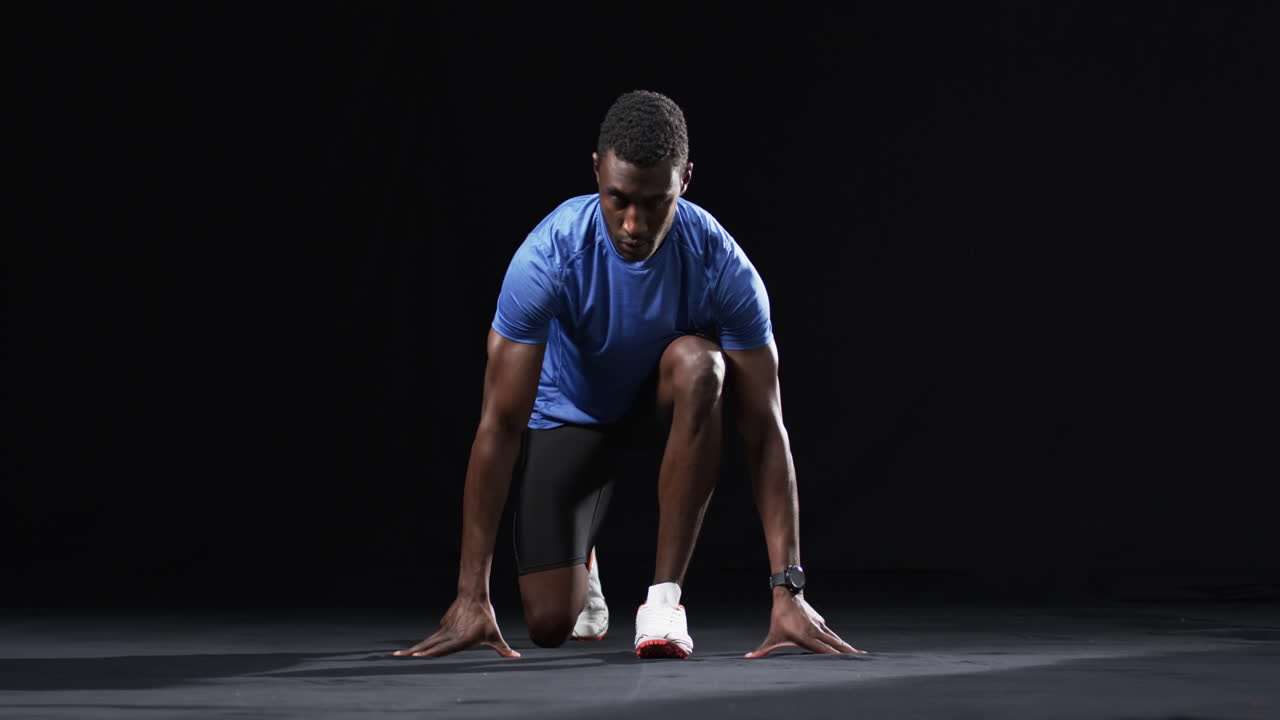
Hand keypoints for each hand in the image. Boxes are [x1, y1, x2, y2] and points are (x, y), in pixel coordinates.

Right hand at [394, 595, 520, 658]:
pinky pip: (433, 637)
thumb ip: (503, 648)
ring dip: (414, 649)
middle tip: (397, 657)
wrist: (474, 595)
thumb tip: (516, 656)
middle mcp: (449, 635)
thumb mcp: (495, 634)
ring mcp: (444, 629)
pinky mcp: (443, 625)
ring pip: (427, 641)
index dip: (429, 653)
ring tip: (399, 655)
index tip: (415, 656)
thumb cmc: (485, 616)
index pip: (442, 648)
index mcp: (459, 639)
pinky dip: (423, 644)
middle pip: (428, 646)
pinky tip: (417, 650)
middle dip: (413, 653)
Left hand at [745, 590, 865, 657]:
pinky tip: (845, 646)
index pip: (825, 650)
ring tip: (861, 654)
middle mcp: (817, 632)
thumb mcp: (771, 635)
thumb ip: (762, 649)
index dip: (836, 657)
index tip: (849, 663)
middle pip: (837, 644)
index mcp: (807, 637)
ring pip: (837, 639)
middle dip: (850, 653)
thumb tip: (748, 658)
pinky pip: (832, 634)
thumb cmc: (779, 617)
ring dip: (848, 647)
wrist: (787, 594)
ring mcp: (820, 626)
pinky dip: (840, 641)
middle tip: (864, 658)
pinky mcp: (820, 622)